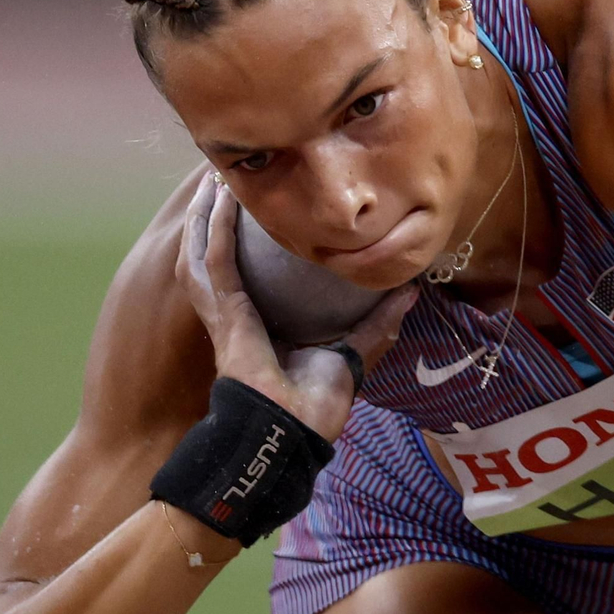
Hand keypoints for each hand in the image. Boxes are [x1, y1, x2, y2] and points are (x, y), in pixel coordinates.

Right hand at [176, 172, 415, 439]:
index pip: (245, 274)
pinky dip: (212, 227)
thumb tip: (411, 291)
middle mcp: (235, 316)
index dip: (242, 242)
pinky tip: (214, 198)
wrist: (292, 436)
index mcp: (259, 327)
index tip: (254, 208)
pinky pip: (214, 260)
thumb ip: (378, 323)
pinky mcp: (226, 314)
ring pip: (202, 251)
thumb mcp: (353, 355)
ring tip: (211, 178)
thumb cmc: (314, 409)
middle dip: (214, 218)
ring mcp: (224, 314)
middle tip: (224, 180)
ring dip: (203, 214)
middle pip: (214, 255)